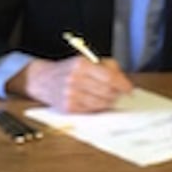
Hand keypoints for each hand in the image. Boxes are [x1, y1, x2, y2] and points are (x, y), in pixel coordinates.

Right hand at [10, 56, 131, 111]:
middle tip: (118, 93)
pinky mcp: (68, 108)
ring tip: (107, 97)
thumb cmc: (68, 70)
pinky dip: (97, 107)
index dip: (122, 84)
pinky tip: (95, 101)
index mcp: (80, 65)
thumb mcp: (86, 60)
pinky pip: (91, 111)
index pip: (108, 77)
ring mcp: (70, 95)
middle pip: (107, 91)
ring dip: (108, 102)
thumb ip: (107, 66)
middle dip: (116, 94)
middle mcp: (74, 80)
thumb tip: (123, 81)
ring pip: (101, 103)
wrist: (43, 80)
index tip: (129, 89)